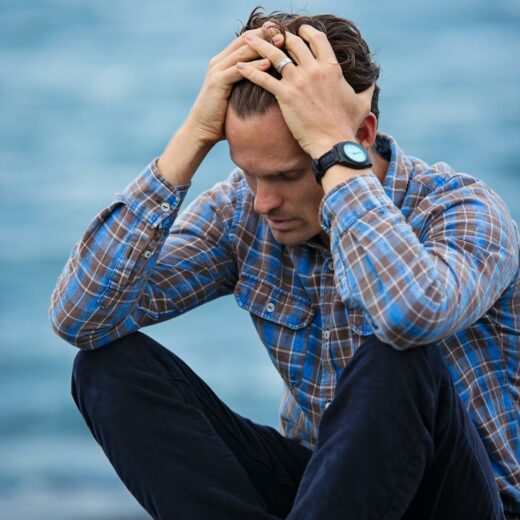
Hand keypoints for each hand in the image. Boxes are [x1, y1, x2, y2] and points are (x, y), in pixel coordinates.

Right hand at [183, 27, 275, 146]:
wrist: (201, 130)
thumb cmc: (222, 117)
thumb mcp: (237, 95)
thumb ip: (247, 84)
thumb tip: (269, 83)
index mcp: (223, 62)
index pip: (246, 40)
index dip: (265, 35)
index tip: (285, 35)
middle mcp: (219, 62)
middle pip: (245, 40)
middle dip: (266, 36)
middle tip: (286, 35)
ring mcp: (217, 70)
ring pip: (243, 52)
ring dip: (263, 47)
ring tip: (281, 44)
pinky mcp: (217, 82)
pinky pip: (238, 70)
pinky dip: (254, 66)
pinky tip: (268, 64)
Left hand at [235, 25, 374, 157]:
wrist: (333, 142)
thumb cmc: (347, 125)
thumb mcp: (362, 103)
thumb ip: (367, 89)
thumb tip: (373, 82)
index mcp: (331, 68)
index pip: (317, 39)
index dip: (306, 31)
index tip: (298, 30)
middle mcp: (314, 69)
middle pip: (293, 43)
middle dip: (280, 35)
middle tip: (269, 33)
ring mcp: (299, 81)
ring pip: (275, 55)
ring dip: (259, 45)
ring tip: (247, 40)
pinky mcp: (285, 95)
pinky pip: (263, 78)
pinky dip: (249, 71)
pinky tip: (238, 66)